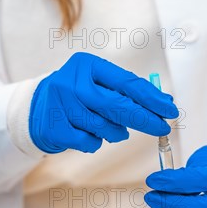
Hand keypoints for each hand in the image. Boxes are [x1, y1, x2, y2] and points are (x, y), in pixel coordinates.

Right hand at [29, 52, 178, 152]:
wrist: (36, 109)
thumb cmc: (78, 95)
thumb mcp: (98, 84)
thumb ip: (127, 91)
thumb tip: (164, 102)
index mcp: (87, 65)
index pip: (127, 83)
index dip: (152, 99)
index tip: (170, 110)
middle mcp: (72, 82)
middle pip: (118, 106)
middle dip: (144, 119)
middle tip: (162, 128)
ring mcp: (61, 106)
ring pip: (105, 127)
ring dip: (116, 132)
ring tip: (112, 128)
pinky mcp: (55, 129)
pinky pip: (90, 142)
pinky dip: (96, 142)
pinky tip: (88, 133)